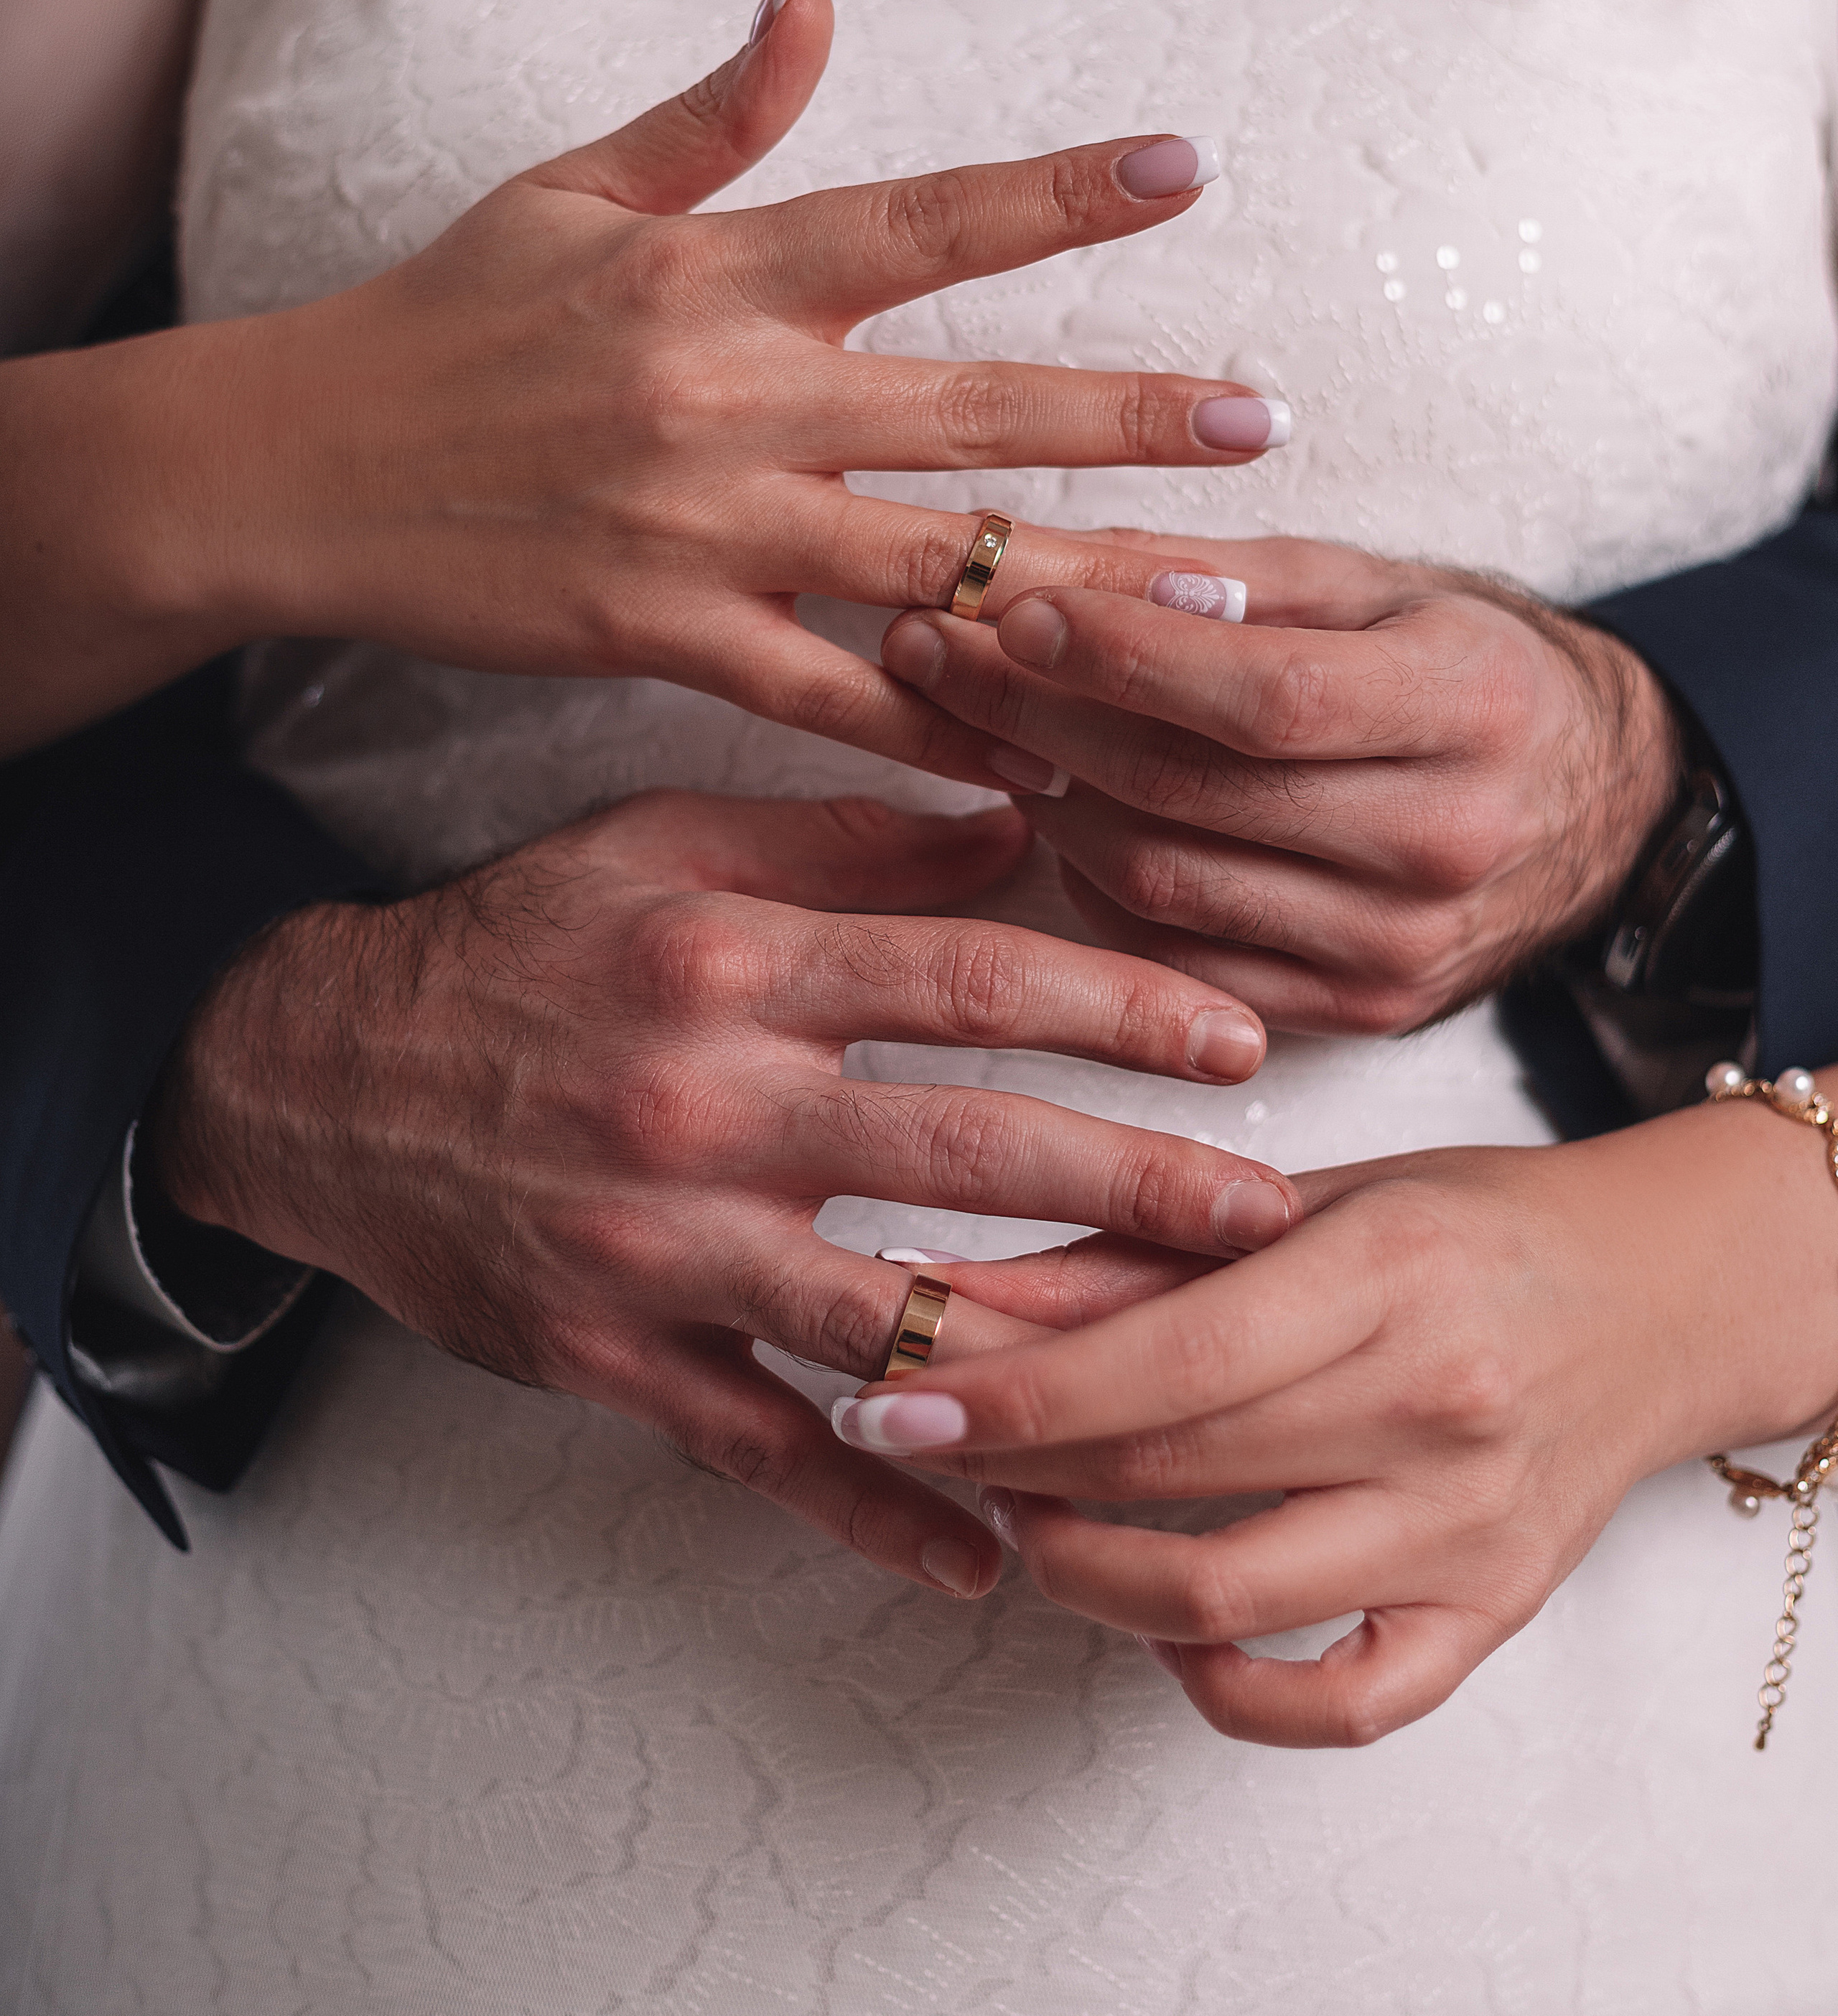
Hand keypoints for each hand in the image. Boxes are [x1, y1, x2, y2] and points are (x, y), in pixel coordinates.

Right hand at [0, 0, 1280, 758]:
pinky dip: (934, 731)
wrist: (295, 468)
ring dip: (1077, 589)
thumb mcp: (570, 187)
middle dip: (1125, 417)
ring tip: (1211, 604)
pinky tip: (1038, 761)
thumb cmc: (443, 319)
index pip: (919, 221)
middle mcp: (726, 395)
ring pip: (925, 564)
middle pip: (964, 406)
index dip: (1058, 196)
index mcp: (716, 271)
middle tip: (1261, 419)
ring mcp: (699, 525)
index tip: (1186, 168)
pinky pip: (828, 693)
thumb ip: (718, 112)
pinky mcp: (661, 635)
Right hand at [144, 787, 1292, 1598]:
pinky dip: (873, 1506)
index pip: (963, 976)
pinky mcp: (609, 1357)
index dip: (1116, 1005)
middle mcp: (699, 1106)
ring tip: (1182, 1378)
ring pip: (883, 1315)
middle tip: (1274, 1219)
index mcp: (726, 962)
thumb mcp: (660, 849)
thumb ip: (840, 841)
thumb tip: (1012, 823)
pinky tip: (985, 1552)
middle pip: (959, 1149)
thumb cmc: (515, 947)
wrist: (318, 1079)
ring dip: (1044, 1355)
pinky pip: (761, 1449)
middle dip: (1136, 1184)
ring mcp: (654, 1246)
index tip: (1238, 1039)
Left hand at [831, 1088, 1837, 1741]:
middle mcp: (1434, 1404)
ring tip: (1026, 1524)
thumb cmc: (1466, 1227)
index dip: (1013, 1395)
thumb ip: (1137, 1252)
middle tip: (926, 1445)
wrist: (1654, 1293)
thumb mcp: (1310, 1197)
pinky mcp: (1489, 1614)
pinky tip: (1164, 1626)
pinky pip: (1338, 1705)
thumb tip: (958, 1292)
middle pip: (1170, 1471)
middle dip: (1010, 1470)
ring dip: (1085, 1575)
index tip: (895, 1402)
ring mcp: (1466, 1526)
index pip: (1166, 1360)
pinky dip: (1225, 1685)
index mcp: (1385, 1271)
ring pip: (1226, 1599)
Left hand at [880, 536, 1684, 1029]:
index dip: (1123, 656)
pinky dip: (1093, 882)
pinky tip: (1056, 812)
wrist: (1593, 804)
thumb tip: (1064, 566)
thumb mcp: (1377, 585)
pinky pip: (1178, 955)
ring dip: (1045, 797)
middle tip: (934, 650)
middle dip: (1037, 718)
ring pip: (1164, 883)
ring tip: (976, 722)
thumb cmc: (1460, 666)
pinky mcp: (1358, 1010)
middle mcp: (1447, 842)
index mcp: (1473, 707)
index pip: (1265, 697)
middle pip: (1191, 794)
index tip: (1012, 609)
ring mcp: (1401, 947)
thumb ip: (1230, 580)